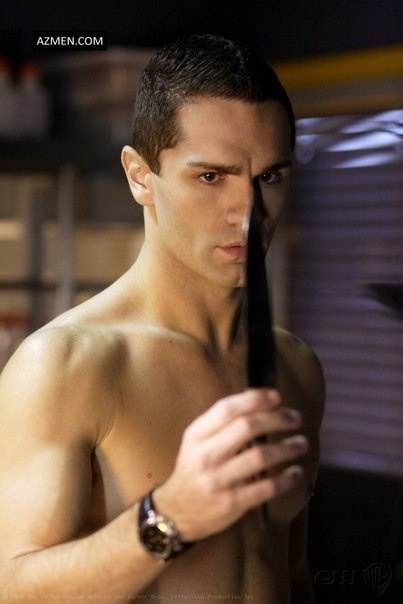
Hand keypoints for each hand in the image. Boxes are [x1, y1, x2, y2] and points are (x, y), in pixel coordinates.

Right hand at [154, 388, 308, 540]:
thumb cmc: (194, 469)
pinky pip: (266, 488)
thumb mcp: (197, 441)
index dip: (256, 399)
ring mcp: (218, 480)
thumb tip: (259, 400)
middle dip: (277, 419)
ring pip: (260, 457)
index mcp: (197, 435)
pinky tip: (296, 472)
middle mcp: (206, 455)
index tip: (277, 397)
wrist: (176, 512)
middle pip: (247, 427)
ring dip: (287, 448)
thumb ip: (222, 423)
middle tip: (295, 419)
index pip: (227, 408)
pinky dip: (286, 479)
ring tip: (301, 444)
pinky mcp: (232, 503)